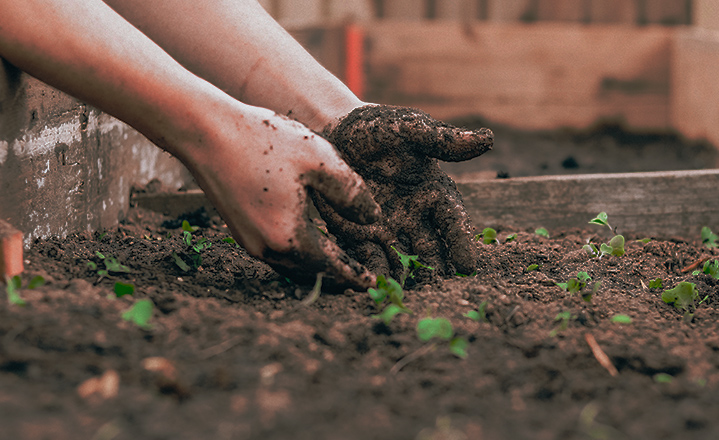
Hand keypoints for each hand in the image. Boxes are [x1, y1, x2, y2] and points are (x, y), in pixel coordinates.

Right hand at [183, 104, 379, 289]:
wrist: (206, 132)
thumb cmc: (264, 141)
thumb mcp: (320, 160)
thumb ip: (351, 193)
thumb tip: (373, 219)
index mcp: (291, 237)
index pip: (332, 267)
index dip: (355, 275)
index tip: (373, 285)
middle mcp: (267, 248)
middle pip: (311, 273)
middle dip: (337, 277)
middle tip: (360, 279)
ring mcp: (249, 241)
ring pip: (291, 266)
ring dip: (316, 268)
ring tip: (338, 265)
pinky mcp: (239, 230)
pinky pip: (276, 253)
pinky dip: (297, 255)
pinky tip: (308, 243)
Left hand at [314, 105, 492, 279]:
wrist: (335, 132)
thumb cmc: (378, 128)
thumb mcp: (410, 129)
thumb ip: (443, 140)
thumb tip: (487, 139)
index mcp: (434, 192)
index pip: (453, 221)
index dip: (461, 243)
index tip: (468, 266)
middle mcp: (415, 216)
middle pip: (431, 249)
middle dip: (436, 270)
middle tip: (440, 292)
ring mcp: (388, 228)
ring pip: (403, 259)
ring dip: (407, 278)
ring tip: (409, 296)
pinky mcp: (360, 234)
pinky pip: (369, 257)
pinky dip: (374, 272)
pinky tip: (375, 287)